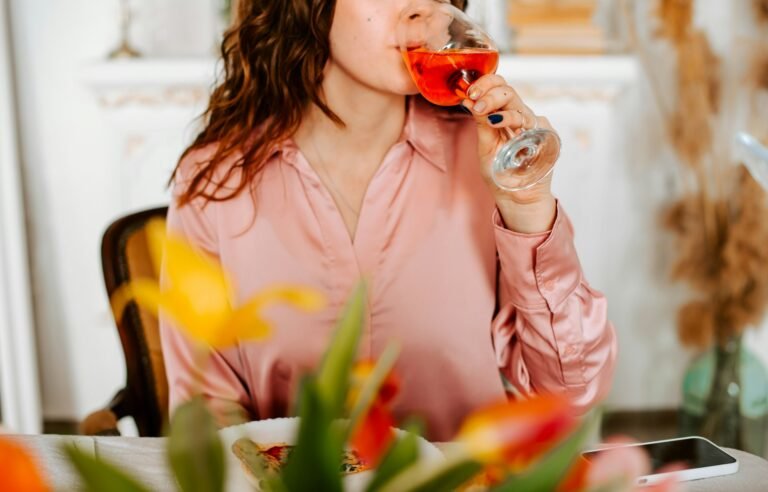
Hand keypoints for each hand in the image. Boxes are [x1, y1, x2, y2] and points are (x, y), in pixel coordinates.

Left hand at [462, 74, 558, 232]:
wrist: (517, 197)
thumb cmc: (500, 172)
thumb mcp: (485, 146)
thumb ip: (480, 124)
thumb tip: (467, 100)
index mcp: (505, 115)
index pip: (498, 87)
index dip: (485, 84)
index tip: (469, 92)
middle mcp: (520, 116)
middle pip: (508, 91)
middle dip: (489, 92)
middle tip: (474, 100)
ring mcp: (534, 125)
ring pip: (518, 104)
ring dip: (498, 104)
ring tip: (483, 113)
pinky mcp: (546, 136)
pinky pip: (532, 122)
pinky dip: (514, 120)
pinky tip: (501, 123)